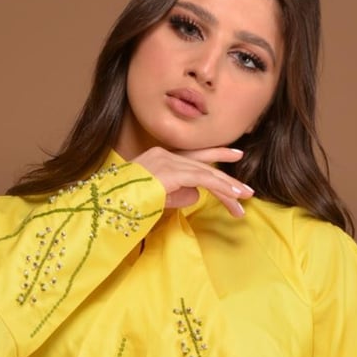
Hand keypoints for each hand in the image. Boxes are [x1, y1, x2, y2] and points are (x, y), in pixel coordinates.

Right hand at [135, 146, 253, 217]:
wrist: (110, 201)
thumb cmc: (128, 202)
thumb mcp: (158, 198)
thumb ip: (178, 195)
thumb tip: (197, 195)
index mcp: (161, 159)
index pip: (193, 155)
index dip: (216, 155)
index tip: (236, 154)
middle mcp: (166, 154)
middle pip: (204, 165)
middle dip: (227, 179)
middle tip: (247, 190)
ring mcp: (168, 161)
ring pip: (206, 173)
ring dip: (228, 187)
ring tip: (245, 198)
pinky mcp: (172, 171)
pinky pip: (203, 179)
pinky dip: (220, 187)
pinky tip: (233, 196)